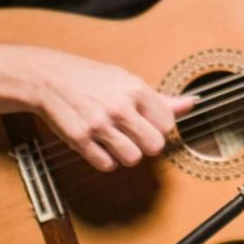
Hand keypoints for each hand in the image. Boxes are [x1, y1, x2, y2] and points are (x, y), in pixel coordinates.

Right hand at [0, 43, 195, 172]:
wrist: (51, 79)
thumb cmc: (94, 80)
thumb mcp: (128, 81)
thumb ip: (160, 99)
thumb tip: (192, 104)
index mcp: (136, 89)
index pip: (167, 124)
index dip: (160, 128)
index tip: (148, 123)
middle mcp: (120, 107)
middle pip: (155, 145)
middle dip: (147, 145)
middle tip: (136, 136)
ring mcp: (99, 124)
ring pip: (133, 158)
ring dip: (127, 155)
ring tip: (118, 141)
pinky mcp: (80, 139)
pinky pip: (106, 165)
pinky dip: (106, 160)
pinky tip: (101, 146)